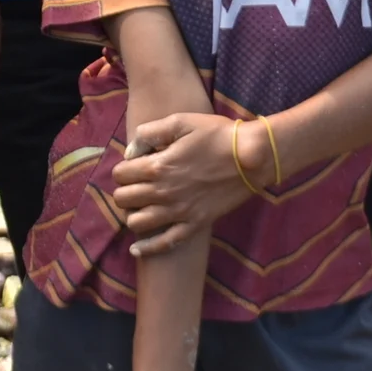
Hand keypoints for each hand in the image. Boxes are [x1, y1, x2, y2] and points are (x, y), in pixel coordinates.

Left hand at [111, 113, 259, 255]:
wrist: (251, 157)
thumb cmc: (217, 135)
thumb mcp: (181, 121)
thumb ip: (150, 133)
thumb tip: (130, 152)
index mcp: (158, 166)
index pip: (120, 174)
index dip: (123, 169)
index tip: (134, 166)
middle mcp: (163, 192)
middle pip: (123, 199)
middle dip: (124, 190)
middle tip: (135, 186)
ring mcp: (178, 211)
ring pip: (136, 223)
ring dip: (132, 215)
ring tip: (140, 207)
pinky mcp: (194, 224)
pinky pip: (164, 244)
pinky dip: (146, 249)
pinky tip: (137, 249)